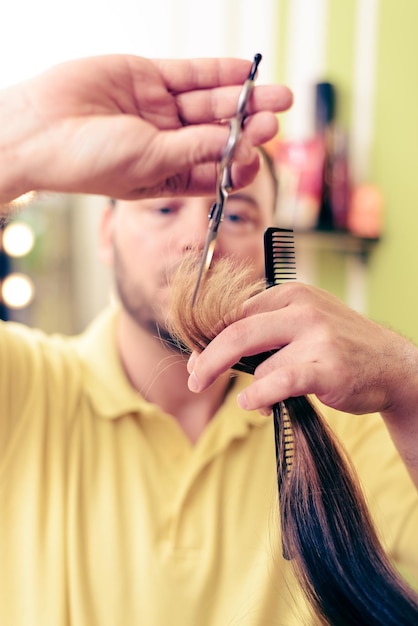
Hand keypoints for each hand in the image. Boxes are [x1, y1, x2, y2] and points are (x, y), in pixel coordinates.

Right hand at [0, 55, 291, 203]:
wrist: (41, 130)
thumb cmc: (89, 162)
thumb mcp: (151, 162)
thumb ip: (195, 149)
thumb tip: (236, 140)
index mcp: (168, 177)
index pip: (215, 171)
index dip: (239, 163)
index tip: (258, 156)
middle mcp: (167, 144)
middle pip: (219, 134)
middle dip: (249, 126)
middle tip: (276, 119)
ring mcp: (159, 111)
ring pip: (210, 103)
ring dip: (243, 99)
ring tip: (277, 96)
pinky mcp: (148, 80)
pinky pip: (191, 75)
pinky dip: (219, 73)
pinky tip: (245, 73)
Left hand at [188, 282, 417, 415]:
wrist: (391, 365)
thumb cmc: (338, 348)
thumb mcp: (302, 325)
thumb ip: (263, 333)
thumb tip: (210, 355)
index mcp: (290, 294)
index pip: (236, 314)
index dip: (210, 339)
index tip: (196, 360)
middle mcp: (302, 309)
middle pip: (236, 333)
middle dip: (208, 360)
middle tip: (195, 380)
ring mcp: (317, 336)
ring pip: (259, 366)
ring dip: (251, 391)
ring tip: (258, 401)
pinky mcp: (328, 366)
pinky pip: (280, 381)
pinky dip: (260, 395)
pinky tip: (254, 404)